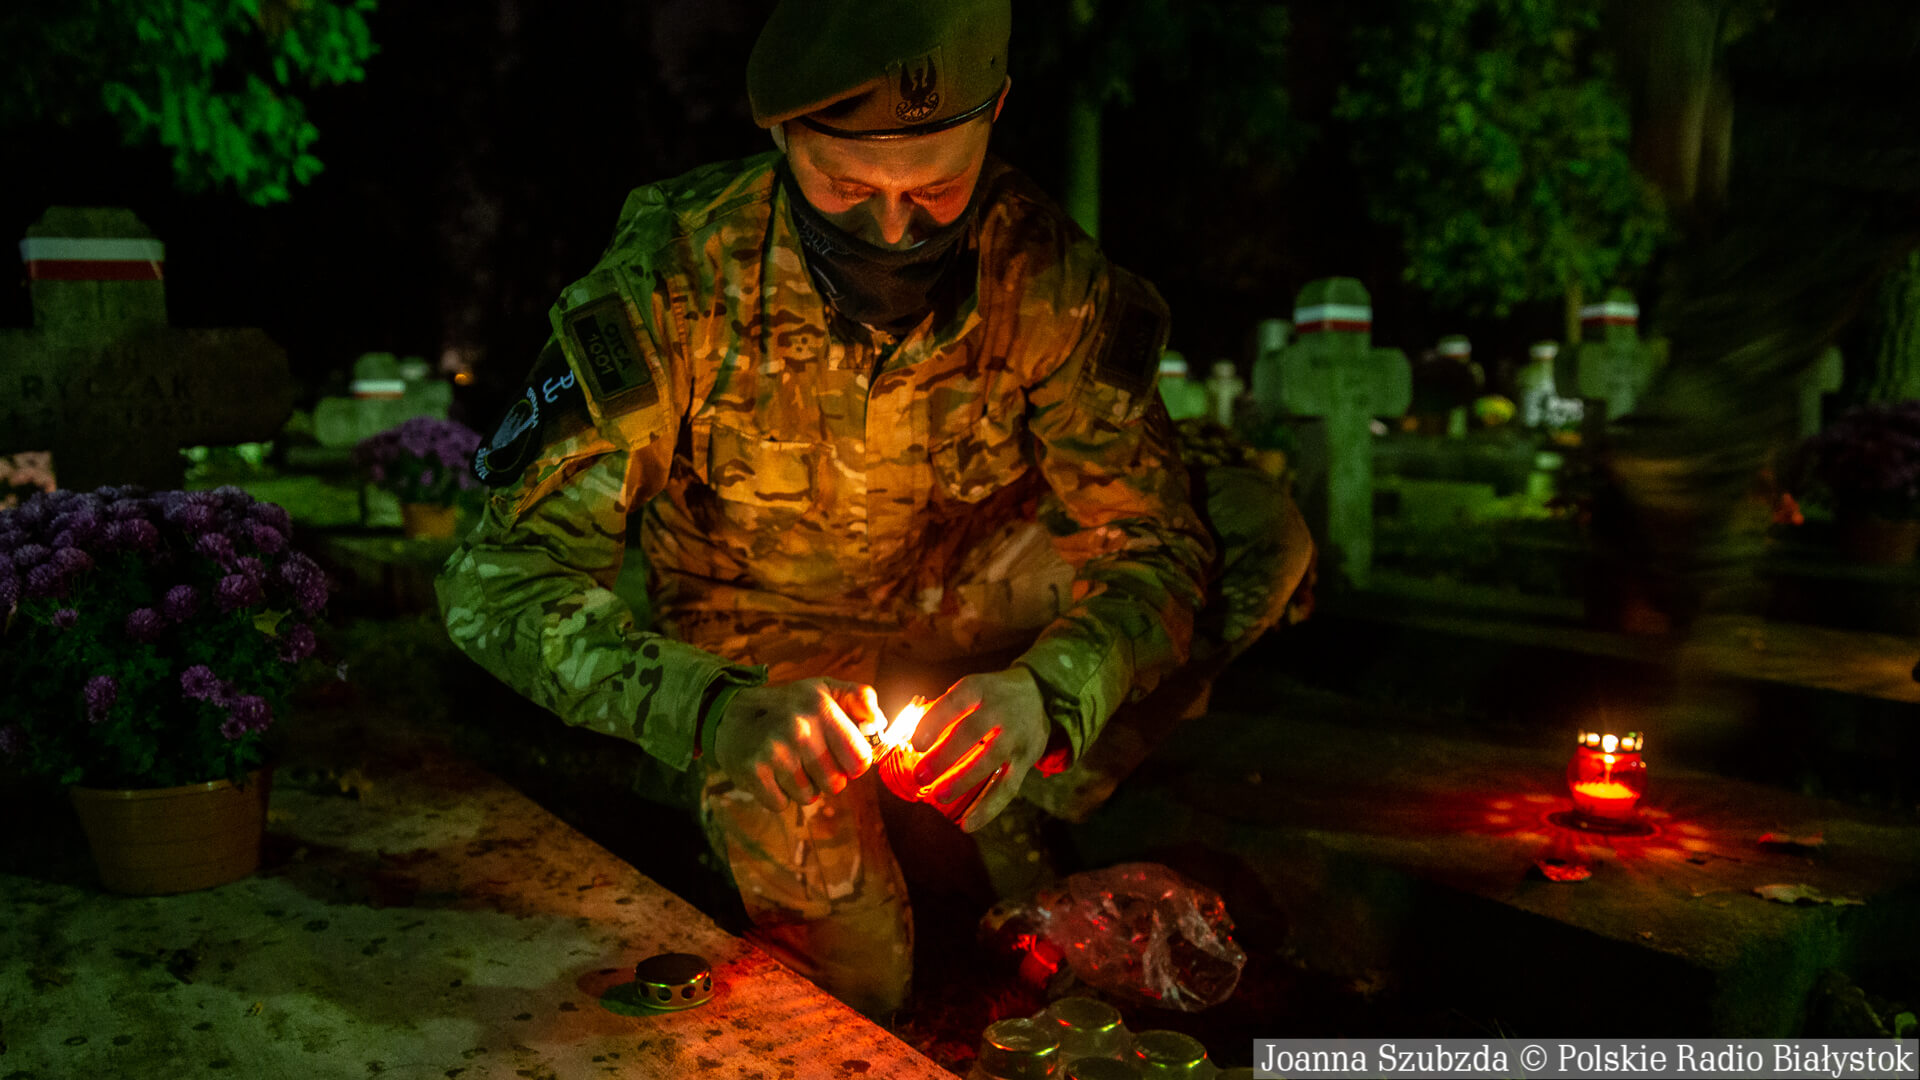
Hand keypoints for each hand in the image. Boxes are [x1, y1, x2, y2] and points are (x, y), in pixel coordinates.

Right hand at [713, 678, 882, 812]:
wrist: (730, 715)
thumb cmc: (788, 706)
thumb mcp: (824, 689)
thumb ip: (860, 698)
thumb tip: (879, 723)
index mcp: (821, 706)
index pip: (860, 761)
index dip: (853, 764)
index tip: (840, 755)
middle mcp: (799, 728)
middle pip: (836, 784)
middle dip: (826, 777)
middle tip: (809, 759)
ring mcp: (774, 751)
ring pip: (809, 797)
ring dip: (801, 787)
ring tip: (788, 763)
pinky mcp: (753, 771)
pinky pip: (782, 804)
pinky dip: (778, 795)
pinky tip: (770, 773)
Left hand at [909, 668, 1049, 831]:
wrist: (1040, 694)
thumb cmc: (989, 696)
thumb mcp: (970, 690)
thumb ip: (942, 712)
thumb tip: (904, 739)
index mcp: (979, 689)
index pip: (954, 702)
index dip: (934, 722)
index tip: (915, 744)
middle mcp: (1000, 709)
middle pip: (971, 732)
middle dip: (944, 756)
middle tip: (919, 776)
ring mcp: (1016, 735)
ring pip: (990, 760)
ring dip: (963, 781)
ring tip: (938, 796)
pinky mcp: (1027, 759)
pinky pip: (1008, 787)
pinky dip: (988, 809)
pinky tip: (967, 825)